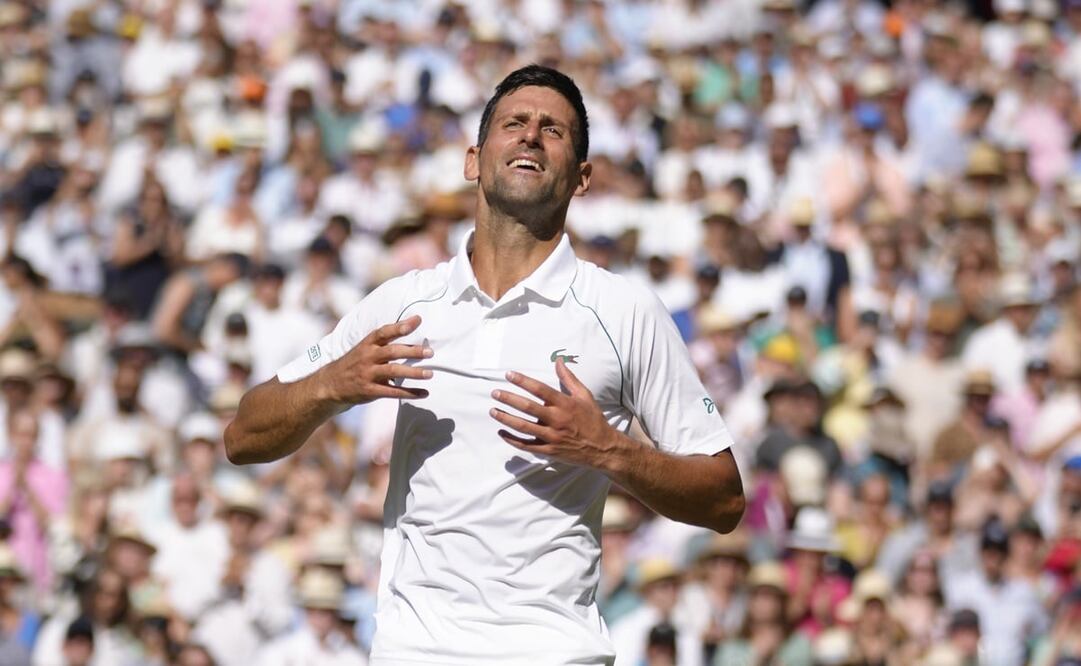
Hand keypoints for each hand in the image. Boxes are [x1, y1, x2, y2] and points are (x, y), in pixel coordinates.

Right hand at [319, 315, 432, 405]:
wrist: (330, 384)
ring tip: (430, 374)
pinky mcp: (369, 390)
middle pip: (392, 352)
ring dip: (413, 373)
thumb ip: (385, 343)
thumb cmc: (355, 363)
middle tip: (430, 352)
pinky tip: (424, 393)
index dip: (400, 326)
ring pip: (393, 371)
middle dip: (412, 351)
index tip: (418, 320)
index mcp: (367, 344)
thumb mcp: (364, 349)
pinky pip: (392, 392)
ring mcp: (367, 374)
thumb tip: (412, 329)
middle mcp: (367, 357)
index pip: (384, 332)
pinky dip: (409, 393)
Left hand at [489, 358, 625, 469]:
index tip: (509, 375)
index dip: (523, 381)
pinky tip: (502, 432)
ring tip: (493, 411)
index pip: (540, 389)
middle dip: (509, 399)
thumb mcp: (585, 395)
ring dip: (506, 418)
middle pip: (528, 407)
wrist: (603, 448)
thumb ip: (569, 378)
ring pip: (524, 427)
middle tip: (495, 393)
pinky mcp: (549, 450)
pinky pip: (526, 445)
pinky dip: (512, 439)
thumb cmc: (593, 419)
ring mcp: (552, 437)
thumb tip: (559, 360)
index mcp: (565, 404)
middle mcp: (557, 420)